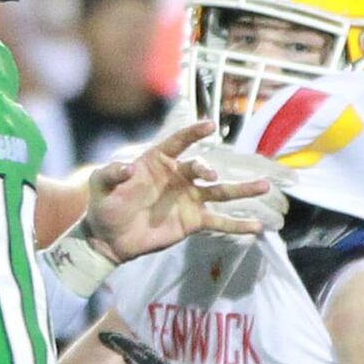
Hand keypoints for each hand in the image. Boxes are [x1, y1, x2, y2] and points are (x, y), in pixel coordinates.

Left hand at [83, 122, 272, 263]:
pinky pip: (219, 222)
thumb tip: (128, 167)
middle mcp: (179, 177)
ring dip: (242, 190)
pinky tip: (258, 227)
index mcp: (158, 161)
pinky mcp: (193, 222)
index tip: (209, 126)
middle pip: (200, 167)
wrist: (109, 237)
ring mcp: (189, 199)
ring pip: (220, 191)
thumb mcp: (100, 185)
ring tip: (264, 186)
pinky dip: (238, 225)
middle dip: (207, 168)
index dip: (192, 133)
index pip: (178, 142)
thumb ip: (111, 173)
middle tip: (211, 174)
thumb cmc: (104, 204)